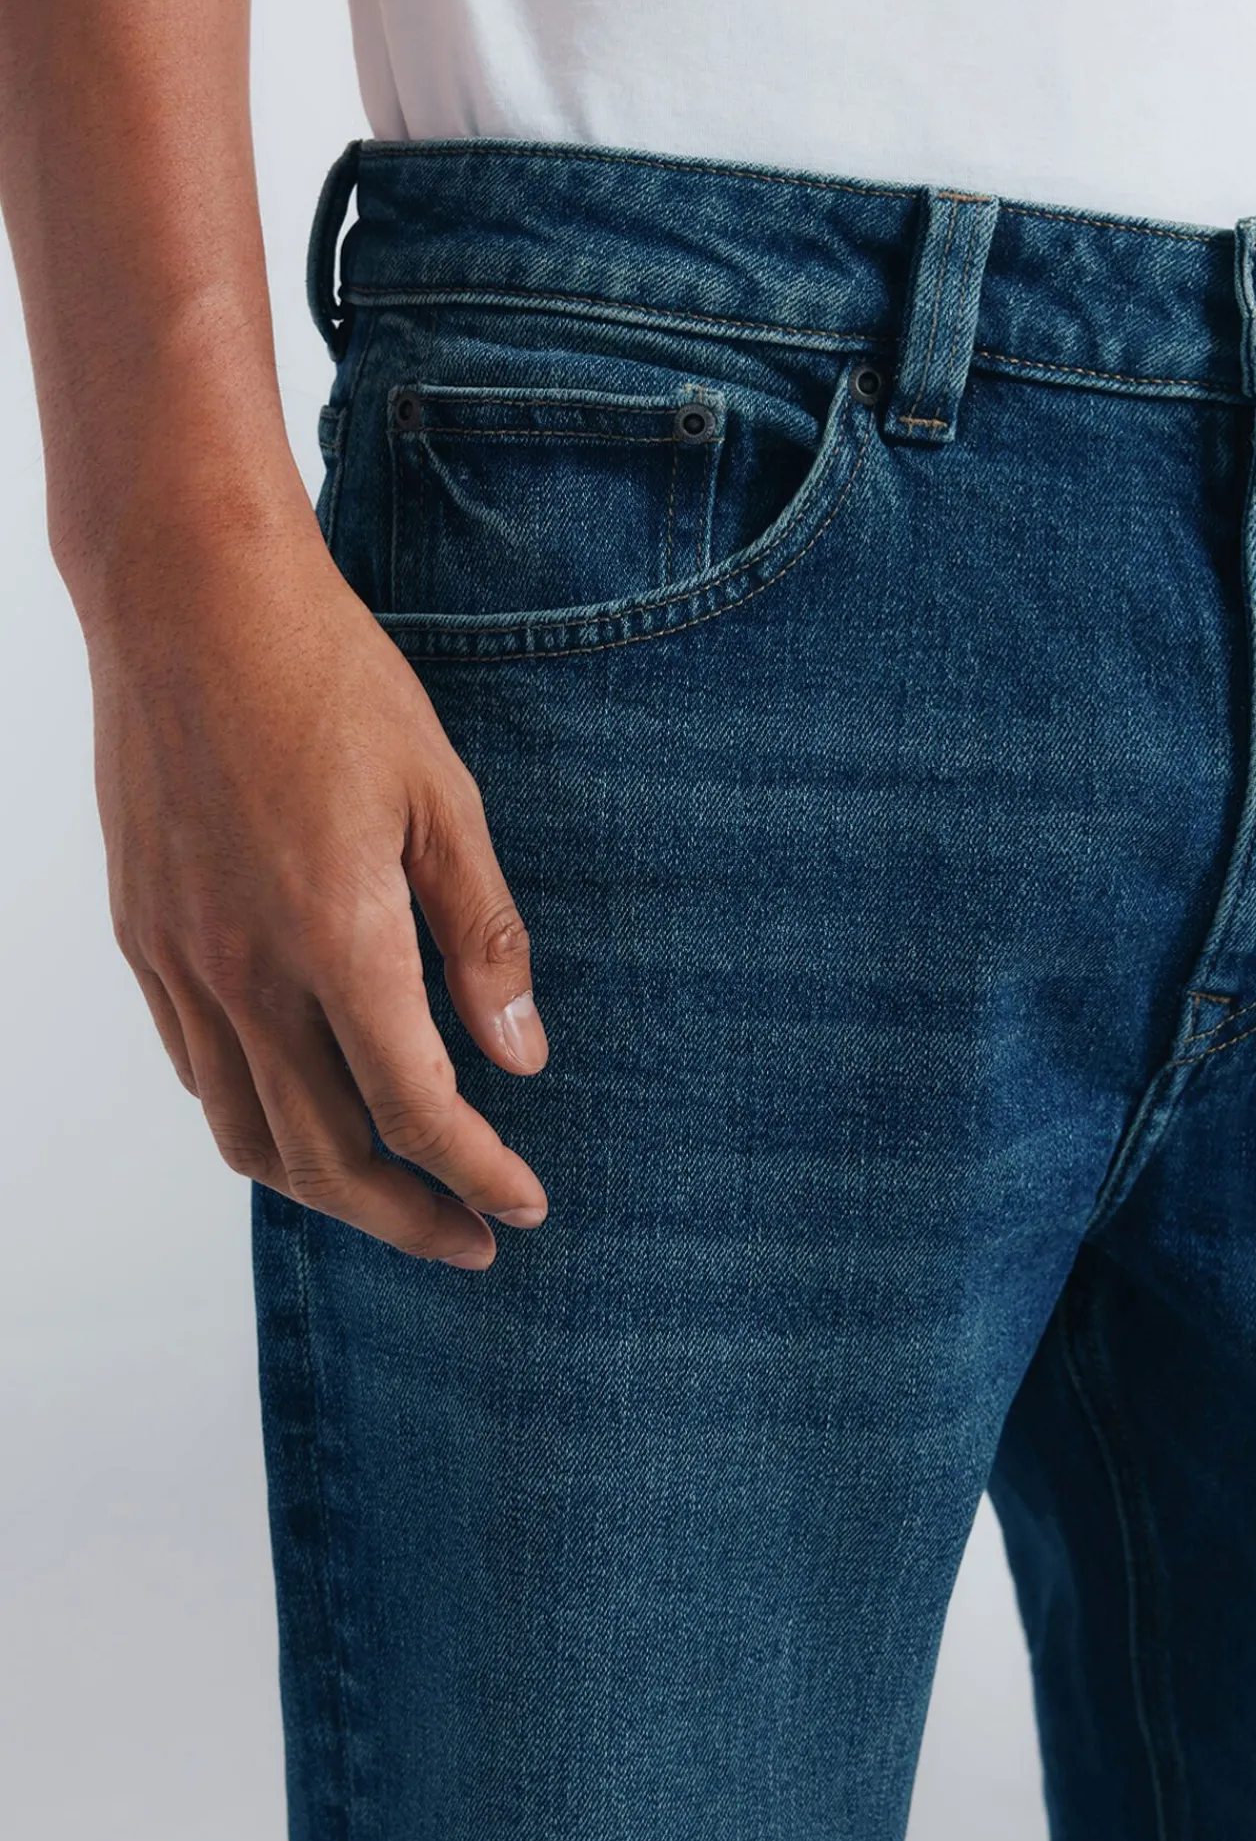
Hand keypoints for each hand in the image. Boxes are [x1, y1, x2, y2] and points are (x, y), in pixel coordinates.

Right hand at [82, 508, 548, 1268]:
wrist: (189, 600)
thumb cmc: (331, 681)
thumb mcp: (445, 800)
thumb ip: (483, 941)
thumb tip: (521, 1056)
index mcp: (336, 938)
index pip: (415, 1109)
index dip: (479, 1173)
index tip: (526, 1205)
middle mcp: (246, 971)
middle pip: (326, 1154)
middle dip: (407, 1217)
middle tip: (472, 1240)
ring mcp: (181, 961)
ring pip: (246, 1132)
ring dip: (324, 1191)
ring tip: (391, 1201)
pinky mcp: (144, 938)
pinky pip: (198, 1071)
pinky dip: (256, 1121)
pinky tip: (303, 1110)